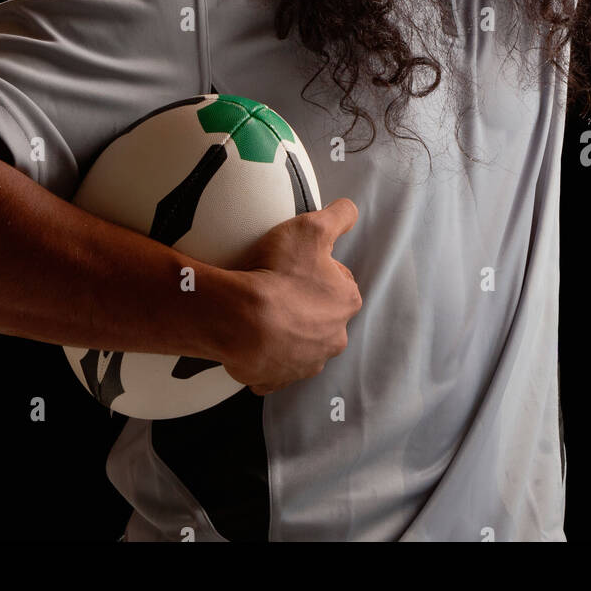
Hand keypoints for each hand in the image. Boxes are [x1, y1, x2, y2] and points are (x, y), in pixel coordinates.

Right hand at [219, 198, 362, 395]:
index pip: (340, 283)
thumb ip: (339, 216)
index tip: (297, 264)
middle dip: (305, 304)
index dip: (318, 269)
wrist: (240, 319)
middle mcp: (333, 338)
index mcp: (346, 303)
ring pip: (300, 342)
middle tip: (277, 286)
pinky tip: (251, 340)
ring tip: (262, 311)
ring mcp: (304, 363)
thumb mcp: (312, 227)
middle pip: (322, 315)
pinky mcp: (275, 379)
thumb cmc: (278, 273)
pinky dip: (263, 356)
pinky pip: (272, 367)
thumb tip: (350, 211)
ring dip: (287, 330)